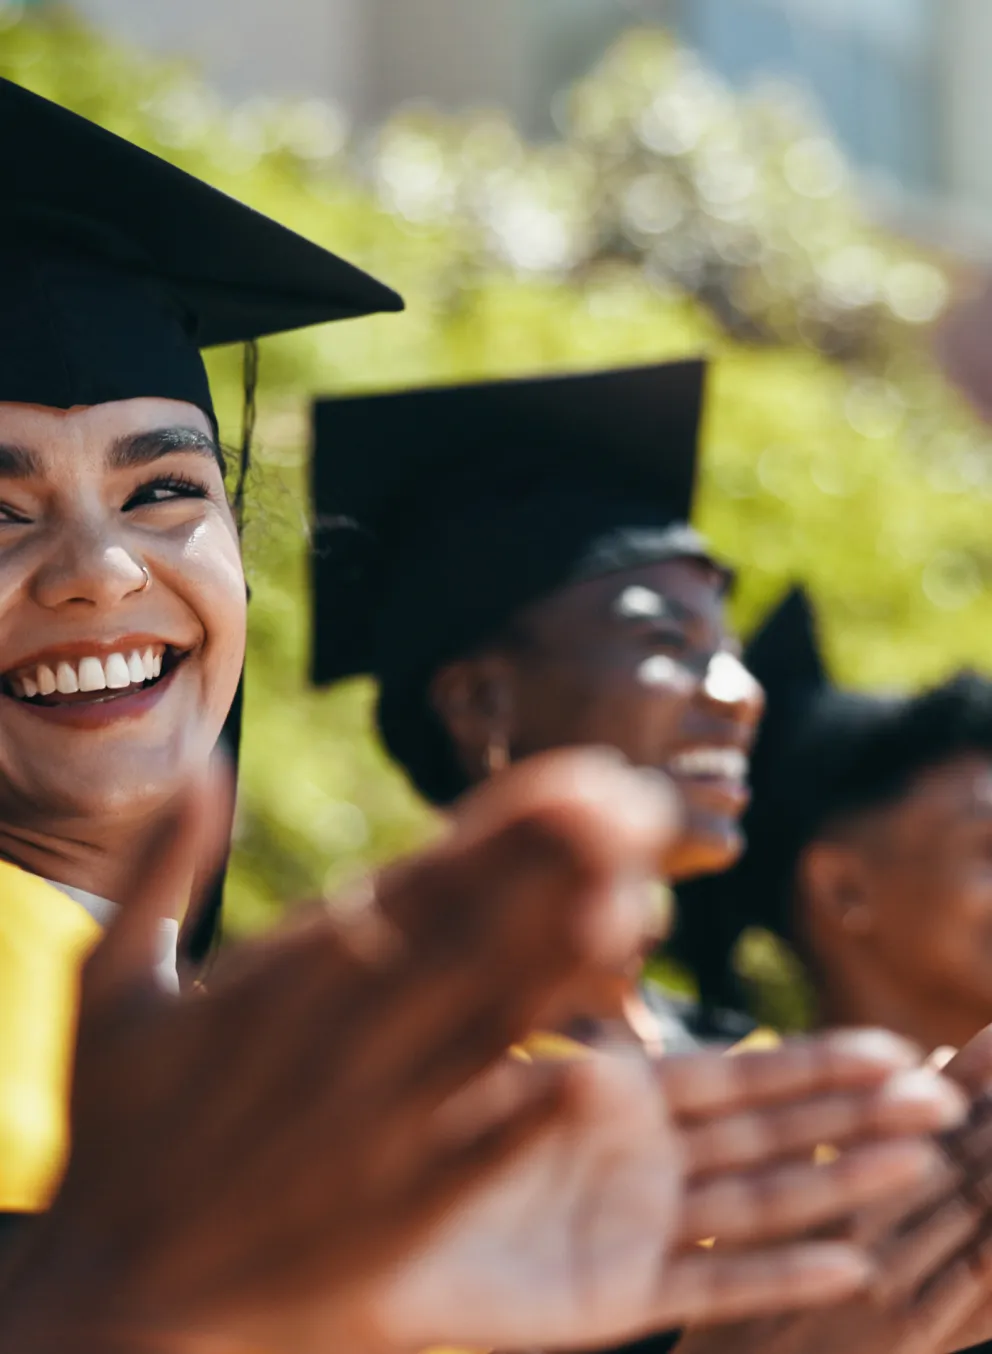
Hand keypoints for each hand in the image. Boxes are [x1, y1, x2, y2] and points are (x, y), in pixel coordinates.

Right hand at [0, 749, 678, 1350]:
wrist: (106, 1295)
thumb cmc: (113, 1128)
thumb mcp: (109, 983)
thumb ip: (163, 866)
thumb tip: (202, 765)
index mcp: (285, 972)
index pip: (417, 879)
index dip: (509, 827)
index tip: (586, 778)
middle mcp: (337, 1037)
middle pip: (471, 936)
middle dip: (563, 867)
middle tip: (646, 807)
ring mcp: (367, 1125)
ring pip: (484, 1029)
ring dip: (565, 965)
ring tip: (643, 904)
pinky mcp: (385, 1213)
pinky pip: (467, 1158)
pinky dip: (527, 1117)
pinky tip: (595, 1080)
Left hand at [365, 1031, 963, 1350]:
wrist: (348, 1231)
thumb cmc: (408, 1129)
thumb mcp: (490, 1063)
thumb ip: (556, 1021)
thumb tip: (613, 970)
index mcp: (616, 1094)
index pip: (738, 1077)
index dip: (816, 1066)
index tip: (895, 1051)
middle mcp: (639, 1156)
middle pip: (768, 1134)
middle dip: (853, 1117)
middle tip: (946, 1102)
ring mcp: (634, 1225)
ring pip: (757, 1201)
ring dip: (839, 1184)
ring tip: (922, 1167)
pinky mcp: (615, 1295)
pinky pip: (711, 1283)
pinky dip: (780, 1276)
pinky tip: (853, 1265)